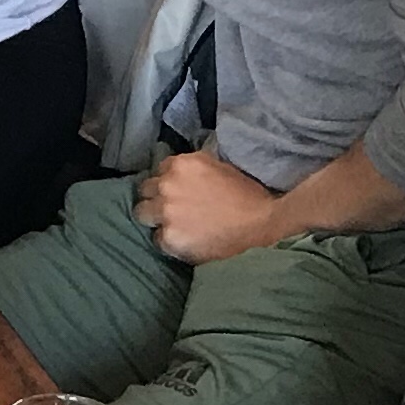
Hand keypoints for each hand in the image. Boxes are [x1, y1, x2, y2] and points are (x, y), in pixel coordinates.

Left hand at [133, 149, 293, 264]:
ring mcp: (166, 212)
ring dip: (155, 219)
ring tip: (173, 226)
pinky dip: (169, 240)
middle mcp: (168, 185)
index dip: (168, 182)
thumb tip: (180, 173)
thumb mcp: (218, 167)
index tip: (177, 191)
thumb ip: (192, 169)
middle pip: (145, 190)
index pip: (159, 170)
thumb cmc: (246, 195)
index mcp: (180, 164)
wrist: (261, 223)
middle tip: (172, 209)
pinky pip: (157, 239)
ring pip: (142, 213)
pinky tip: (186, 240)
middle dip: (156, 198)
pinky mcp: (169, 236)